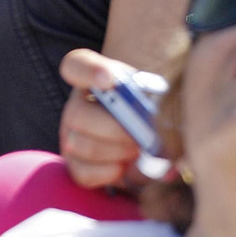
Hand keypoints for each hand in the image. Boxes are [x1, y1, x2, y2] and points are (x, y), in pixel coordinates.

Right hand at [59, 48, 148, 189]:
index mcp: (97, 78)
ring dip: (114, 151)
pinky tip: (124, 167)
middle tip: (139, 136)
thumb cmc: (157, 110)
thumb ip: (162, 101)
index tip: (110, 79)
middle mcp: (78, 104)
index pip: (76, 64)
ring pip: (79, 144)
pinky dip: (106, 172)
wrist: (151, 137)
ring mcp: (72, 135)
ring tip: (136, 150)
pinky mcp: (75, 164)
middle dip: (114, 129)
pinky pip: (82, 172)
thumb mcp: (162, 98)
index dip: (89, 70)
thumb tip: (163, 124)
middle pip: (78, 114)